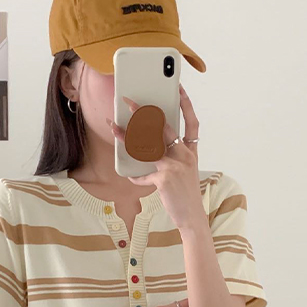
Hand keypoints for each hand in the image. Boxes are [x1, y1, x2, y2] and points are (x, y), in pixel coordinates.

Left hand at [106, 84, 204, 230]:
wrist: (192, 218)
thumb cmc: (185, 195)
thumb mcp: (184, 172)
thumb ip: (170, 158)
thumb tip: (147, 147)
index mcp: (191, 151)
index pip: (191, 122)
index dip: (186, 104)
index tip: (179, 88)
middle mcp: (185, 155)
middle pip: (162, 127)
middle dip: (143, 112)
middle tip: (128, 101)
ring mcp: (174, 166)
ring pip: (146, 145)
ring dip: (126, 136)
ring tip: (113, 127)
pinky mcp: (164, 179)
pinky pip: (143, 174)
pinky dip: (136, 177)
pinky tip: (131, 178)